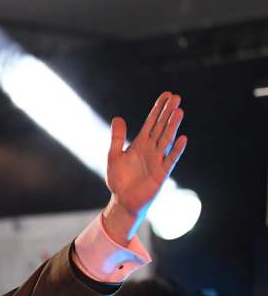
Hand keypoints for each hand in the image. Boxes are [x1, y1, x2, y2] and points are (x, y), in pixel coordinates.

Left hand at [103, 91, 187, 242]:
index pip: (151, 122)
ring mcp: (157, 160)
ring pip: (167, 139)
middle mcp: (151, 149)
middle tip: (176, 97)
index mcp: (140, 144)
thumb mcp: (114, 156)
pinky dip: (176, 149)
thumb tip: (118, 118)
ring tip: (179, 111)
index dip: (158, 109)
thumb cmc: (119, 179)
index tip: (166, 95)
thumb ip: (117, 138)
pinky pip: (170, 159)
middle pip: (161, 127)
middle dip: (168, 113)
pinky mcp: (161, 173)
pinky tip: (182, 138)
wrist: (123, 201)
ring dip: (173, 126)